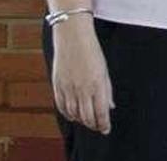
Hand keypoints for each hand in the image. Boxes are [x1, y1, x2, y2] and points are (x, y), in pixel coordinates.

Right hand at [51, 18, 113, 134]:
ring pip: (73, 113)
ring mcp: (68, 87)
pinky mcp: (57, 84)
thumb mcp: (104, 70)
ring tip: (87, 122)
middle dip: (93, 125)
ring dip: (81, 120)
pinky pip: (61, 105)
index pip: (101, 112)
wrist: (72, 37)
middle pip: (87, 116)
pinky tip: (72, 115)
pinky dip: (67, 113)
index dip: (103, 124)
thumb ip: (107, 90)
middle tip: (98, 127)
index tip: (106, 129)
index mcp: (97, 85)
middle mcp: (82, 89)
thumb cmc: (92, 51)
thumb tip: (110, 107)